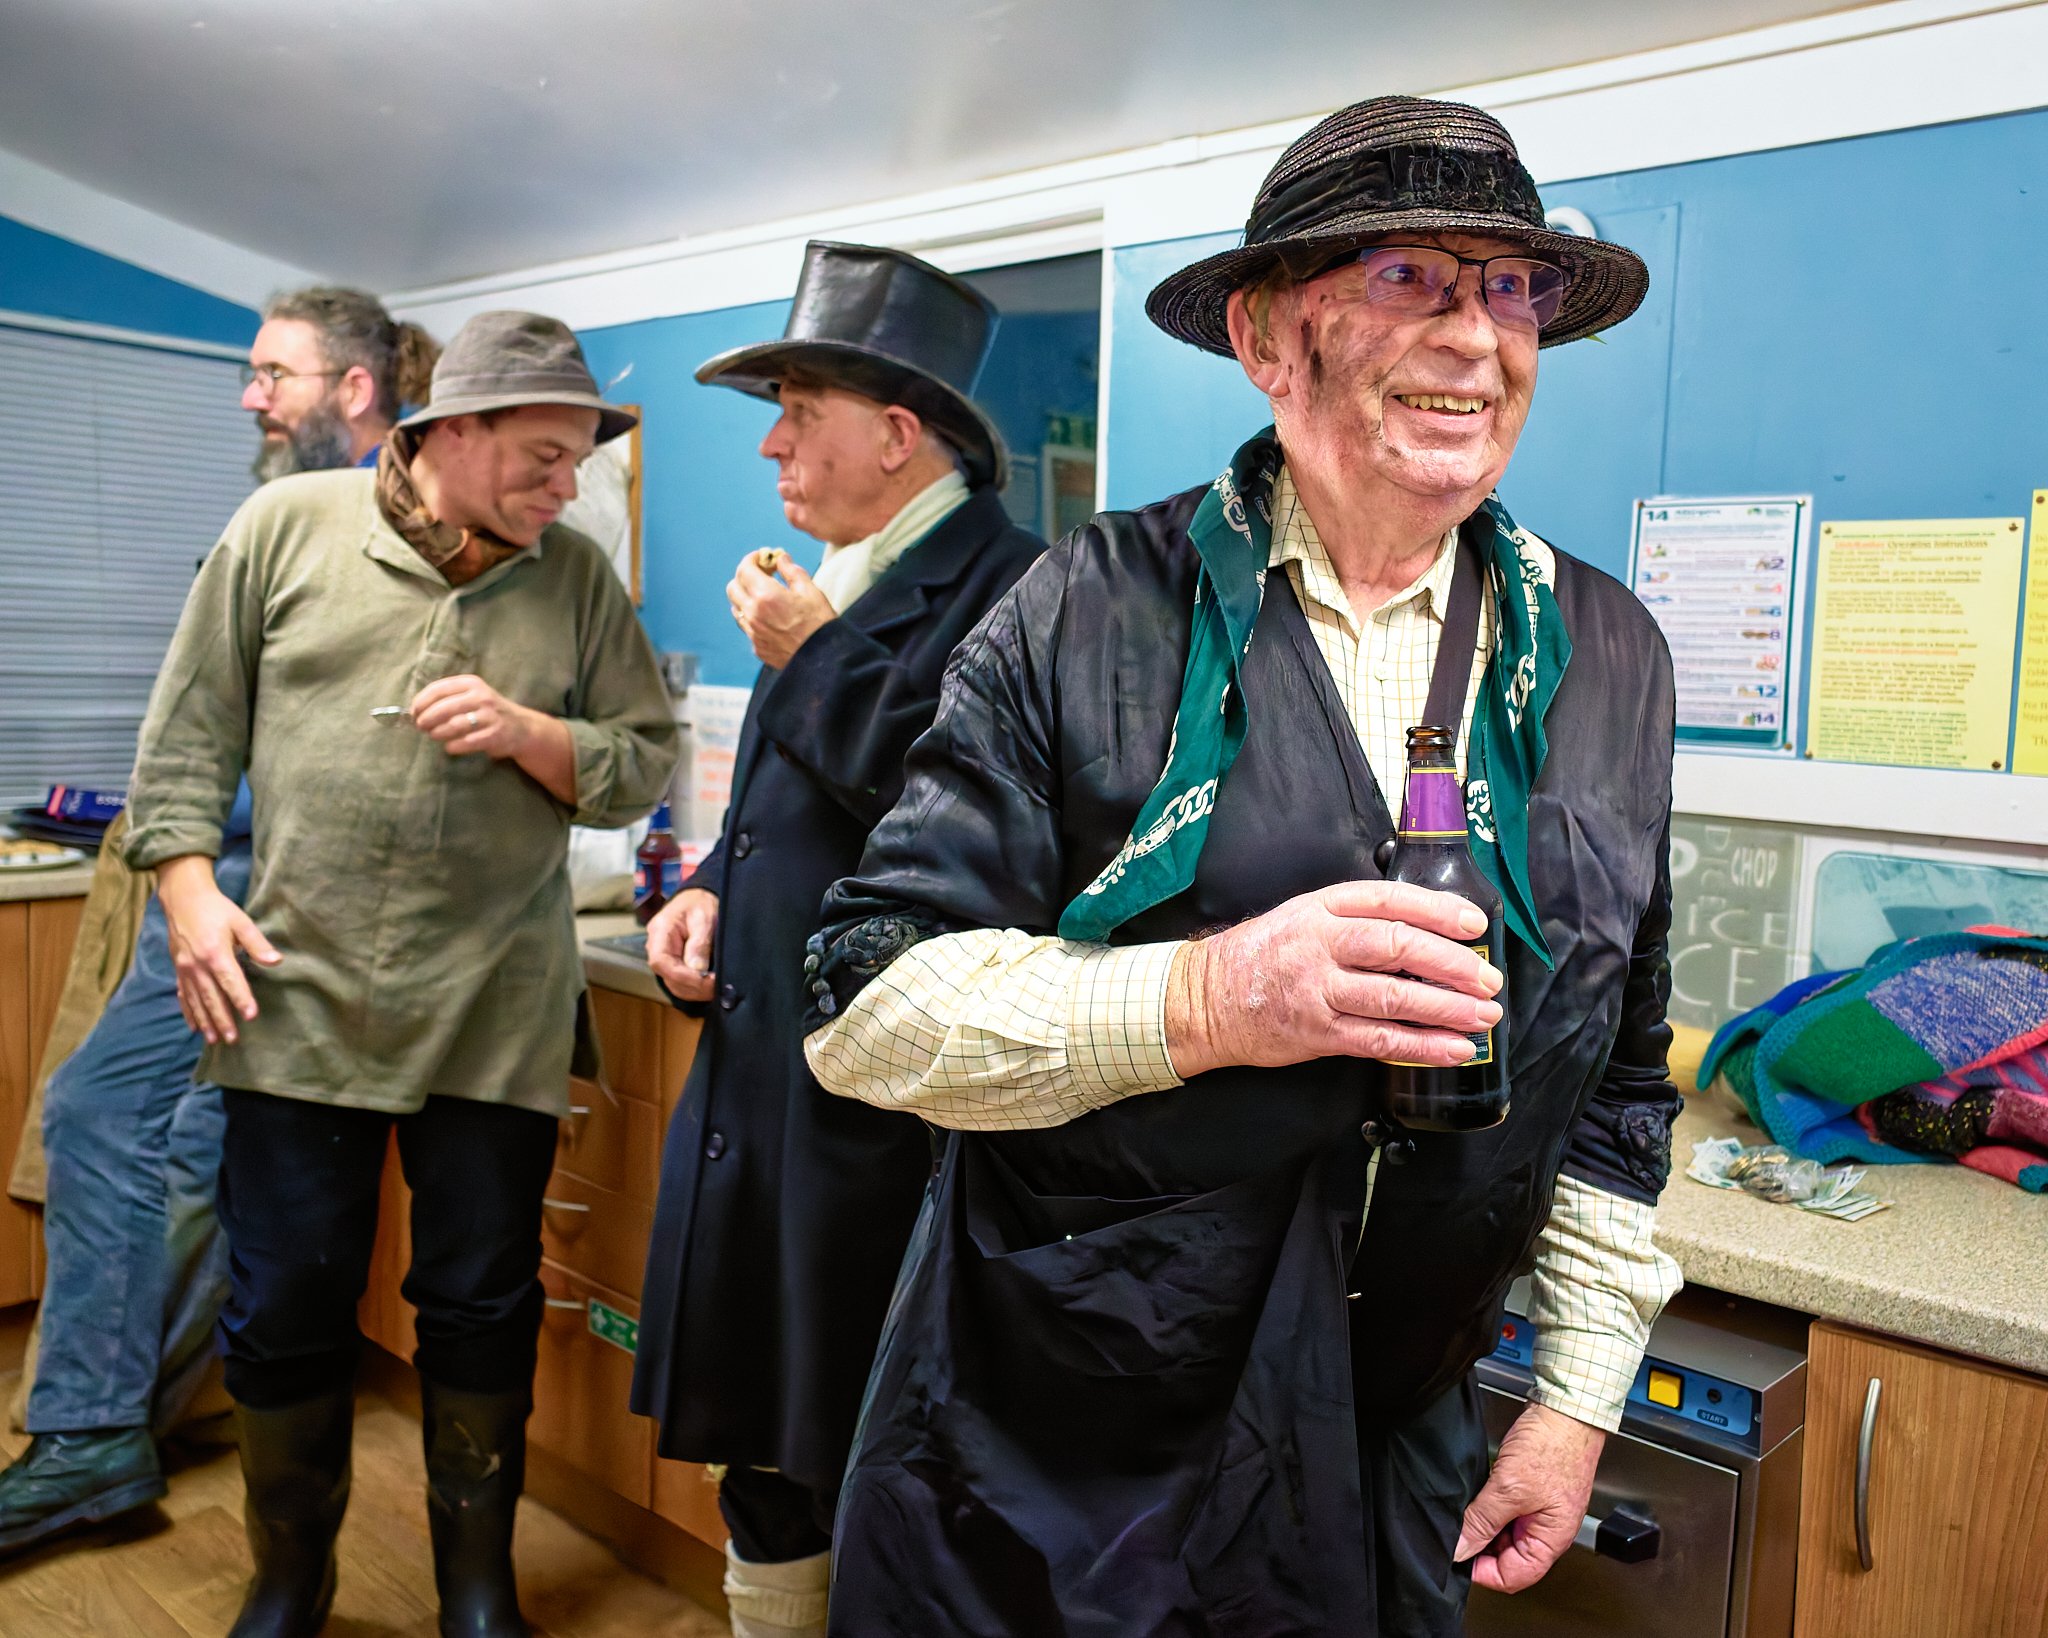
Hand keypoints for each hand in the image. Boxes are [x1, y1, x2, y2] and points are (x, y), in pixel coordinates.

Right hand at [155, 855, 281, 1044]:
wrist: (183, 899)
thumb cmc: (216, 909)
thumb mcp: (241, 921)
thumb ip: (257, 944)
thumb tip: (276, 961)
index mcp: (215, 953)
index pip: (231, 981)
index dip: (241, 999)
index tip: (251, 1016)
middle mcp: (197, 965)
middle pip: (212, 997)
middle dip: (222, 1019)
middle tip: (233, 1038)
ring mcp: (185, 968)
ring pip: (196, 1000)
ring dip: (205, 1021)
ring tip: (214, 1039)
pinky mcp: (178, 969)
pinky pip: (183, 995)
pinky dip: (188, 1011)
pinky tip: (194, 1026)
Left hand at [410, 674, 537, 760]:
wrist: (522, 728)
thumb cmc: (488, 711)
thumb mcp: (472, 695)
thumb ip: (448, 698)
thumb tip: (416, 710)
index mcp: (472, 683)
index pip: (438, 689)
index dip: (421, 701)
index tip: (413, 712)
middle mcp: (481, 696)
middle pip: (443, 708)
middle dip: (426, 719)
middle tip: (421, 727)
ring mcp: (489, 716)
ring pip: (453, 725)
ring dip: (437, 733)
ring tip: (433, 736)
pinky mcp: (494, 735)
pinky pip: (466, 742)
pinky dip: (453, 746)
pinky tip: (450, 747)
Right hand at [647, 887, 717, 1001]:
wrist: (699, 899)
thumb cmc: (700, 903)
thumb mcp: (704, 917)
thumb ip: (700, 942)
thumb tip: (697, 969)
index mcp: (659, 932)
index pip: (661, 962)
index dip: (683, 976)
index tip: (706, 979)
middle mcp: (657, 948)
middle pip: (668, 978)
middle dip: (694, 986)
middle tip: (719, 985)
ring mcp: (665, 959)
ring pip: (676, 985)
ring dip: (697, 991)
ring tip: (718, 986)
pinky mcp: (675, 966)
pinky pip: (682, 984)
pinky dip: (697, 989)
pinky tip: (712, 985)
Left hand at [728, 550, 833, 667]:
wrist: (824, 657)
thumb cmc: (819, 623)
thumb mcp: (810, 590)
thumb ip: (791, 571)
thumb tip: (781, 558)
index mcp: (765, 595)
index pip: (744, 569)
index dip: (751, 559)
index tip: (761, 557)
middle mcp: (753, 614)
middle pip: (733, 588)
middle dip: (744, 577)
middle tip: (762, 574)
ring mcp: (753, 632)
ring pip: (736, 608)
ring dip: (746, 597)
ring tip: (764, 596)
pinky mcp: (757, 647)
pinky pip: (746, 627)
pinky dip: (752, 617)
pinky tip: (769, 617)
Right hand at [1164, 879, 1503, 1078]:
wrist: (1204, 1000)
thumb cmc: (1260, 956)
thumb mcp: (1301, 916)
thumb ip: (1354, 920)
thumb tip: (1426, 934)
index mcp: (1320, 909)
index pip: (1389, 900)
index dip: (1437, 909)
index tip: (1474, 923)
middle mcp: (1319, 945)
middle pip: (1396, 946)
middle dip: (1451, 963)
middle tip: (1488, 978)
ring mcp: (1316, 991)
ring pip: (1393, 997)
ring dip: (1446, 1008)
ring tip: (1483, 1016)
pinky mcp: (1316, 1033)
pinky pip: (1378, 1041)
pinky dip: (1421, 1046)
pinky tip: (1452, 1048)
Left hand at [1455, 1402, 1605, 1593]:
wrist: (1566, 1408)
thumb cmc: (1554, 1446)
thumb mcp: (1510, 1488)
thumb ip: (1482, 1522)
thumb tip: (1460, 1550)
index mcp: (1550, 1540)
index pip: (1513, 1577)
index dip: (1483, 1573)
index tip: (1457, 1557)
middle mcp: (1546, 1530)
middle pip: (1507, 1559)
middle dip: (1480, 1549)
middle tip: (1456, 1532)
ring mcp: (1538, 1510)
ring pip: (1502, 1534)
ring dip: (1482, 1526)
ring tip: (1464, 1512)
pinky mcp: (1529, 1490)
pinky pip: (1504, 1511)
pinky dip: (1487, 1508)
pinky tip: (1475, 1496)